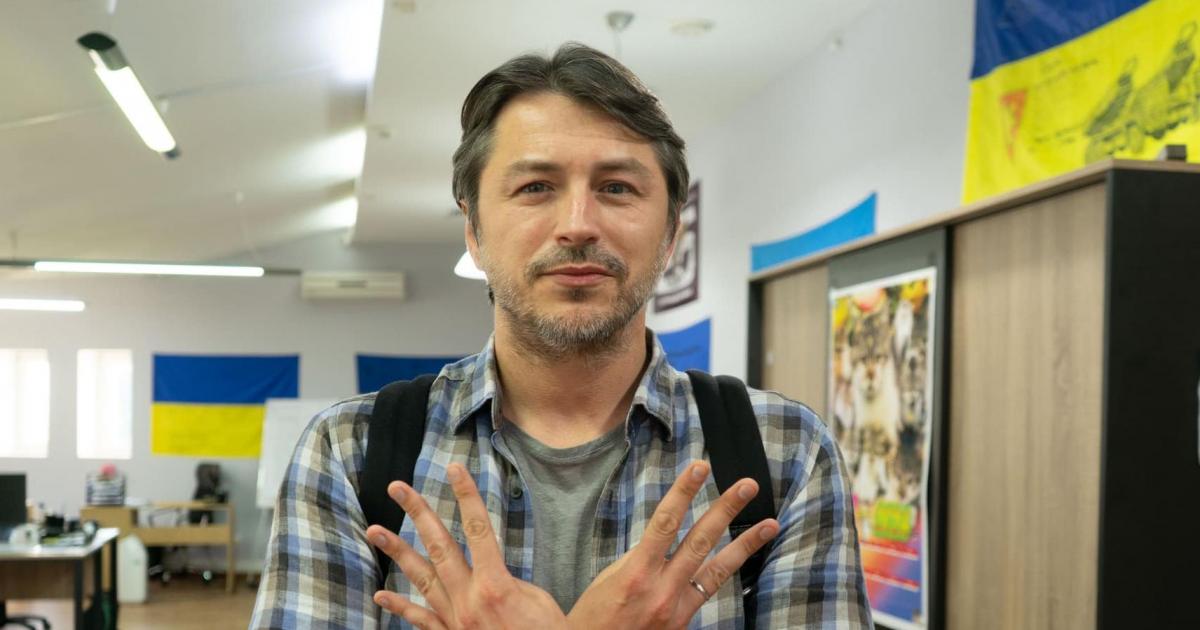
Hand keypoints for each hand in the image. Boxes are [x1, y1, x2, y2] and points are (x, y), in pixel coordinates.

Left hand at [367, 463, 567, 629]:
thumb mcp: (538, 600)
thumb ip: (509, 581)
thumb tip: (489, 571)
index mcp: (496, 584)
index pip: (478, 529)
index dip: (466, 496)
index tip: (455, 468)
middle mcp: (468, 599)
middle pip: (439, 546)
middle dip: (418, 513)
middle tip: (398, 488)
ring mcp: (454, 620)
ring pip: (421, 579)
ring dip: (397, 552)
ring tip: (374, 530)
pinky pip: (421, 620)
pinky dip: (400, 608)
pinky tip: (380, 596)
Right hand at [567, 461, 778, 629]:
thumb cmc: (592, 619)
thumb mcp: (607, 581)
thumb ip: (637, 560)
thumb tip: (660, 543)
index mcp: (637, 574)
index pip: (666, 522)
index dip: (684, 492)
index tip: (700, 468)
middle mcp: (662, 591)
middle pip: (701, 541)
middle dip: (726, 510)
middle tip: (747, 486)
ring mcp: (677, 610)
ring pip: (718, 570)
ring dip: (746, 544)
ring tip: (769, 523)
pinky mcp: (683, 624)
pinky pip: (708, 591)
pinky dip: (724, 572)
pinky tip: (740, 557)